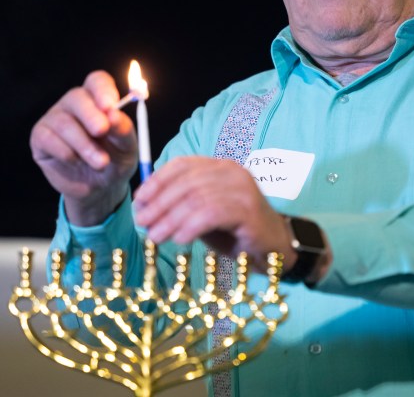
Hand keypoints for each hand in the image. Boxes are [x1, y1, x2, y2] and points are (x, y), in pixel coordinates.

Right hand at [30, 70, 138, 224]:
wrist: (100, 188)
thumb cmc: (116, 160)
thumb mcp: (127, 147)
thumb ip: (123, 130)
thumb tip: (114, 114)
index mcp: (99, 99)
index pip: (97, 82)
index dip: (103, 90)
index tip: (110, 106)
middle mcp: (75, 104)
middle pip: (77, 97)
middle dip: (91, 115)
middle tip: (102, 131)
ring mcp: (55, 118)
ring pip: (64, 123)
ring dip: (84, 145)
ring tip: (101, 163)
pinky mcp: (40, 137)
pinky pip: (49, 139)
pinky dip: (67, 153)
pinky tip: (77, 162)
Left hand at [133, 156, 297, 272]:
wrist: (274, 247)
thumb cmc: (235, 231)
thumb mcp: (203, 214)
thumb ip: (181, 206)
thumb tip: (145, 209)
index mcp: (220, 166)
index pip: (182, 165)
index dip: (157, 181)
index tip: (139, 201)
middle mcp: (232, 171)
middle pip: (186, 182)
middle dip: (159, 203)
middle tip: (142, 222)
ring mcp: (242, 188)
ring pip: (196, 199)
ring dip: (170, 219)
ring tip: (155, 237)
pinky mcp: (248, 209)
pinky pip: (210, 214)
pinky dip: (190, 227)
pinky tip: (179, 240)